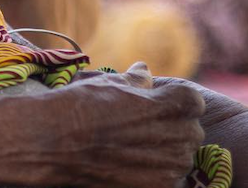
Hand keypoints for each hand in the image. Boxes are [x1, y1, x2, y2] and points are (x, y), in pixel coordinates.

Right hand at [47, 63, 204, 186]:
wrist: (55, 141)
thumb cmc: (81, 105)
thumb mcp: (109, 83)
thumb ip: (136, 81)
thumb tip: (144, 71)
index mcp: (173, 104)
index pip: (192, 101)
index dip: (174, 102)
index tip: (156, 104)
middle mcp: (179, 135)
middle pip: (190, 131)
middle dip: (172, 127)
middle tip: (141, 127)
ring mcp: (171, 165)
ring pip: (181, 157)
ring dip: (165, 152)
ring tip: (134, 147)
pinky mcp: (159, 187)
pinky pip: (169, 179)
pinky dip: (156, 173)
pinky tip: (131, 165)